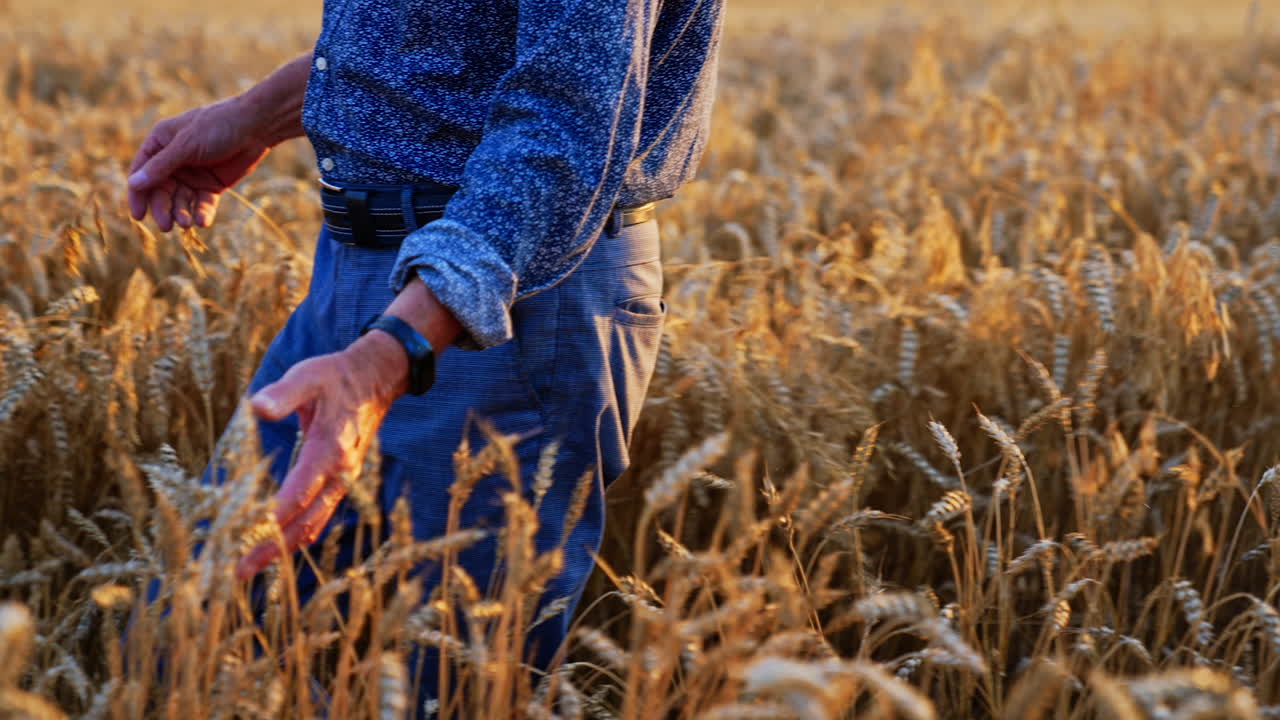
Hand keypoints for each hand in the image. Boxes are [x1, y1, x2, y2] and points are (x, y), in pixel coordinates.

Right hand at [127, 96, 272, 230]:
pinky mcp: (212, 185)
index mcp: (160, 144)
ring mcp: (193, 174)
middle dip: (162, 209)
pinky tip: (203, 222)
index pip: (142, 172)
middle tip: (166, 226)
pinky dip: (202, 213)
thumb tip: (135, 184)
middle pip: (161, 191)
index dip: (138, 194)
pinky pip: (203, 203)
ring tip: (187, 224)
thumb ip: (161, 166)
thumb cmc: (216, 126)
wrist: (255, 127)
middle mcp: (173, 161)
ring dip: (181, 213)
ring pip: (181, 200)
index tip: (137, 215)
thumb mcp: (186, 145)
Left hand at [235, 331, 409, 579]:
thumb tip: (255, 407)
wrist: (376, 380)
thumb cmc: (336, 377)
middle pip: (305, 522)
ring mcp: (343, 481)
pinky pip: (318, 517)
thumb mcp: (308, 376)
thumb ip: (283, 394)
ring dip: (282, 548)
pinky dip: (296, 535)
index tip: (243, 536)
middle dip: (271, 548)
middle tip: (237, 571)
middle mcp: (340, 473)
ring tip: (249, 567)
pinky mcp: (339, 482)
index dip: (271, 518)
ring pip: (313, 525)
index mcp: (329, 450)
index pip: (298, 494)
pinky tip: (276, 546)